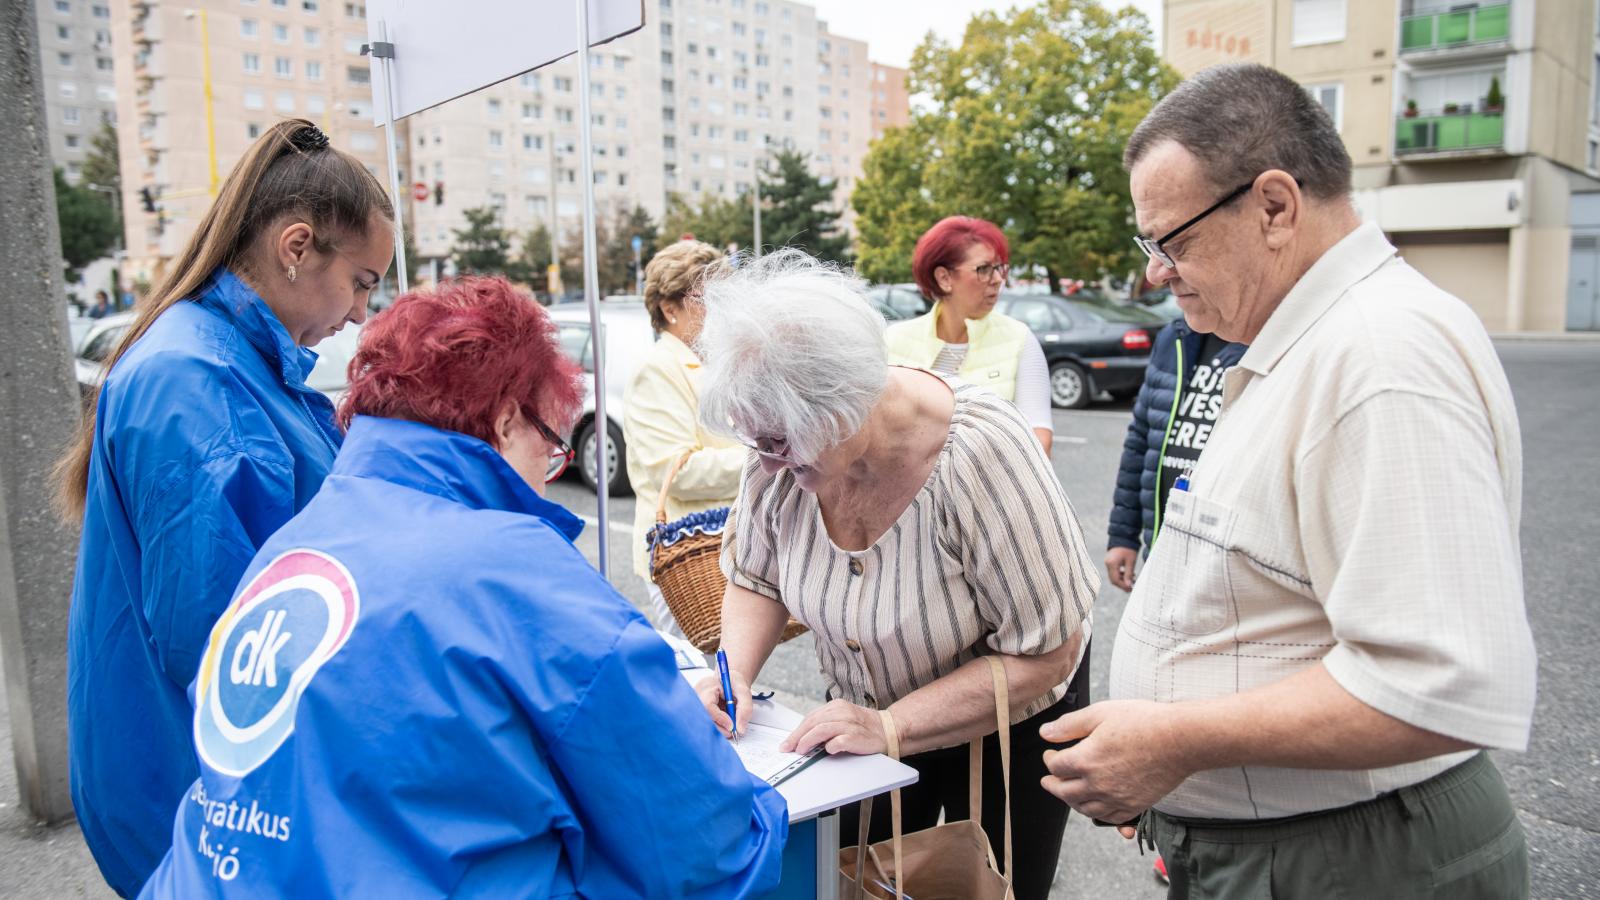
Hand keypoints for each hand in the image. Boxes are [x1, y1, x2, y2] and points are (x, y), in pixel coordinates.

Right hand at [694, 670, 752, 738]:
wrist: (731, 683)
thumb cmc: (735, 684)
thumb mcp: (744, 692)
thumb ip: (745, 709)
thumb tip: (740, 729)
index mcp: (707, 685)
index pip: (708, 705)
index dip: (719, 718)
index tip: (732, 726)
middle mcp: (698, 695)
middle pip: (703, 716)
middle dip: (719, 727)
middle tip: (732, 731)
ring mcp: (696, 703)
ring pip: (704, 722)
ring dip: (718, 728)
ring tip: (730, 726)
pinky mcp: (699, 711)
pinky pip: (706, 723)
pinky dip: (717, 726)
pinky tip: (724, 723)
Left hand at [781, 700, 887, 756]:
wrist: (889, 729)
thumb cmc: (864, 727)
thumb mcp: (843, 719)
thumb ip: (826, 724)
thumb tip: (803, 738)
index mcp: (836, 706)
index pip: (811, 717)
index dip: (797, 731)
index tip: (788, 742)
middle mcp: (842, 712)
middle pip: (812, 722)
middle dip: (797, 737)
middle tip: (789, 748)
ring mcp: (849, 724)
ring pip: (821, 730)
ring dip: (807, 741)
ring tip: (801, 750)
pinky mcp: (856, 737)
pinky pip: (838, 742)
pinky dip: (830, 747)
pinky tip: (826, 751)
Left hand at [1037, 700, 1189, 825]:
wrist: (1180, 740)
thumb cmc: (1142, 721)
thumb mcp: (1100, 713)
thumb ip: (1069, 725)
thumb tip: (1045, 733)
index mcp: (1085, 760)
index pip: (1055, 767)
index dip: (1049, 759)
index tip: (1050, 753)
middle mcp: (1097, 784)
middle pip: (1064, 792)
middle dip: (1052, 785)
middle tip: (1047, 781)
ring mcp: (1116, 798)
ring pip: (1084, 808)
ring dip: (1071, 801)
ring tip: (1067, 794)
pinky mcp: (1134, 806)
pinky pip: (1109, 818)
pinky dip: (1097, 814)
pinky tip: (1095, 807)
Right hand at [1104, 547, 1137, 591]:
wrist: (1123, 537)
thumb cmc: (1128, 548)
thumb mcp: (1130, 562)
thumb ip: (1129, 574)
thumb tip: (1128, 586)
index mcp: (1112, 563)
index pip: (1115, 579)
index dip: (1123, 586)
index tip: (1131, 589)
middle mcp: (1107, 563)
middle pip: (1113, 579)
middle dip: (1122, 584)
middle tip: (1131, 587)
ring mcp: (1107, 562)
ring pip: (1113, 576)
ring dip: (1122, 580)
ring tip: (1132, 579)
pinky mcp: (1109, 561)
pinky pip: (1113, 571)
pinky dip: (1120, 574)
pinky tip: (1128, 574)